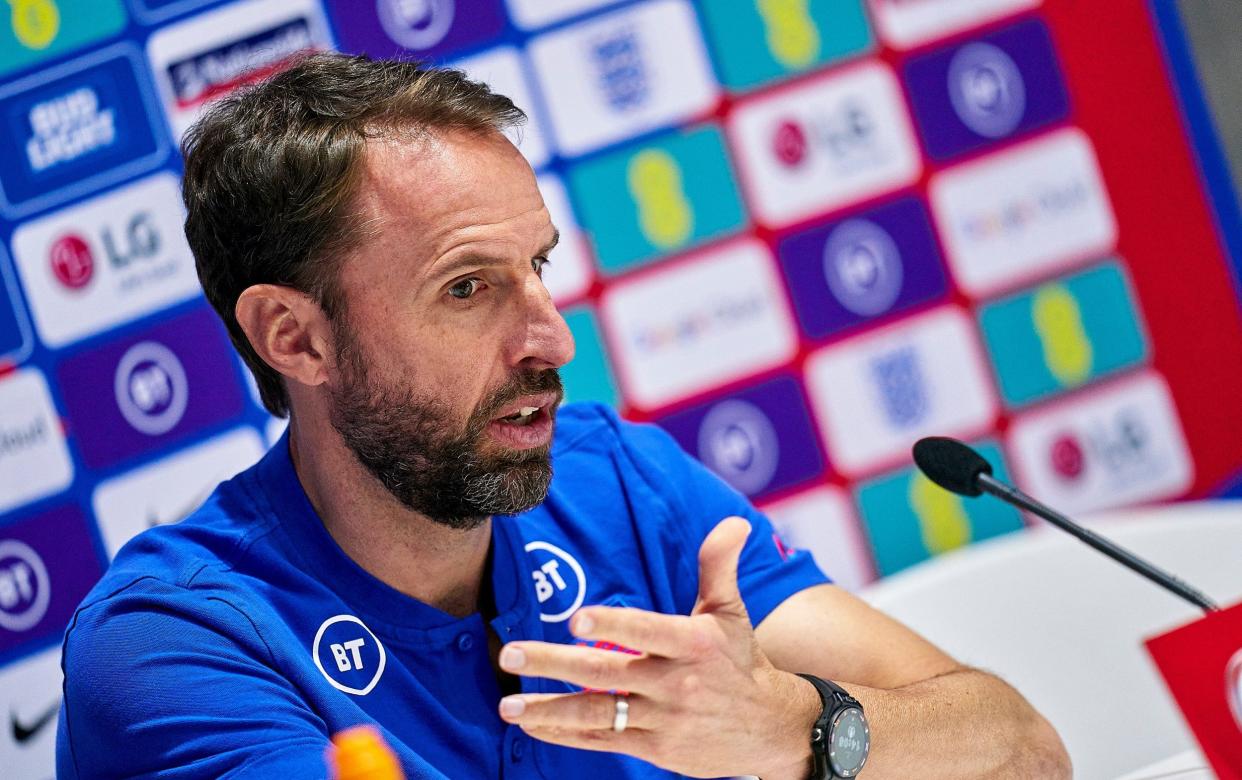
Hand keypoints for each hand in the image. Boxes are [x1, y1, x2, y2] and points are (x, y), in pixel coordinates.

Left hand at [496, 516, 820, 778]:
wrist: (769, 728)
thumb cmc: (740, 659)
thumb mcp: (731, 611)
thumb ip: (719, 565)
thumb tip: (735, 521)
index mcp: (692, 644)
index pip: (647, 631)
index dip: (613, 625)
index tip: (577, 619)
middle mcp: (675, 683)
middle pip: (605, 673)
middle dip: (553, 664)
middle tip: (510, 654)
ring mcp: (662, 719)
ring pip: (597, 713)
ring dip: (550, 709)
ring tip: (509, 705)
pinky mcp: (654, 747)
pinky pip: (603, 740)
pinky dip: (566, 733)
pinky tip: (534, 725)